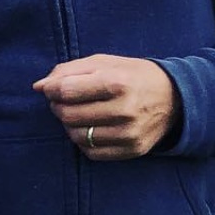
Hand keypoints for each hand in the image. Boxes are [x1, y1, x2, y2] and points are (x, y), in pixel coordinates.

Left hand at [33, 54, 181, 158]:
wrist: (176, 98)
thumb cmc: (132, 75)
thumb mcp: (103, 62)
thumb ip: (68, 71)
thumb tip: (38, 86)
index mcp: (117, 83)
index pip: (66, 91)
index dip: (51, 89)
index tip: (51, 88)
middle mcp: (125, 110)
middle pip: (68, 115)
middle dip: (58, 106)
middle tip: (64, 100)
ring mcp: (129, 134)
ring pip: (76, 135)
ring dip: (68, 124)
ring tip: (78, 113)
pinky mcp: (132, 150)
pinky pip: (91, 151)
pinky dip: (83, 140)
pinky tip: (90, 127)